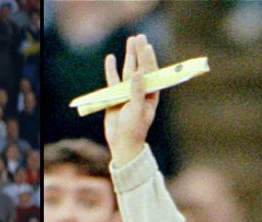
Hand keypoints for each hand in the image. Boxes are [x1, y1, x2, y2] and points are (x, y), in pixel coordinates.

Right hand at [102, 34, 160, 165]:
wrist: (121, 144)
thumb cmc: (134, 129)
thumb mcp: (137, 110)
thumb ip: (137, 92)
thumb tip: (138, 73)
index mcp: (150, 95)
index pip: (151, 73)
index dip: (149, 59)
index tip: (147, 46)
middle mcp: (140, 91)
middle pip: (140, 67)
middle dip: (139, 53)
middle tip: (138, 37)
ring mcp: (127, 93)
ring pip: (127, 71)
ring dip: (128, 56)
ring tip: (129, 41)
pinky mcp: (115, 97)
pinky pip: (113, 81)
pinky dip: (111, 70)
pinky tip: (111, 58)